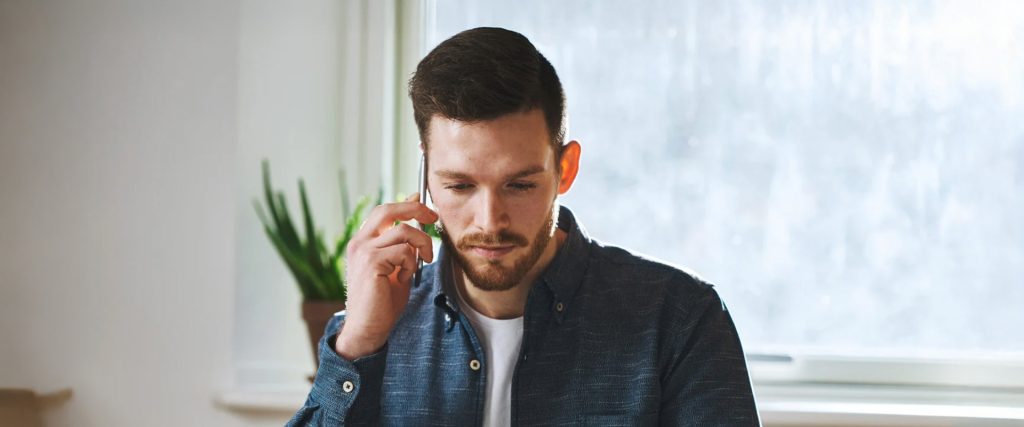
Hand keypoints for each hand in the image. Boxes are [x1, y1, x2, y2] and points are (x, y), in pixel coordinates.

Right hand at [334, 193, 437, 360]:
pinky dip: (411, 264)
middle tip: (433, 218)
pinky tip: (404, 279)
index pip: (384, 211)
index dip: (407, 204)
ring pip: (404, 231)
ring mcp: (363, 251)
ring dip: (421, 246)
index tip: (426, 208)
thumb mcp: (396, 267)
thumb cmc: (382, 301)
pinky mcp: (371, 262)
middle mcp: (360, 242)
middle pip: (388, 209)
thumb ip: (403, 245)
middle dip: (416, 209)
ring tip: (420, 265)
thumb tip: (417, 225)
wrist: (368, 328)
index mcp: (363, 242)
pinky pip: (404, 251)